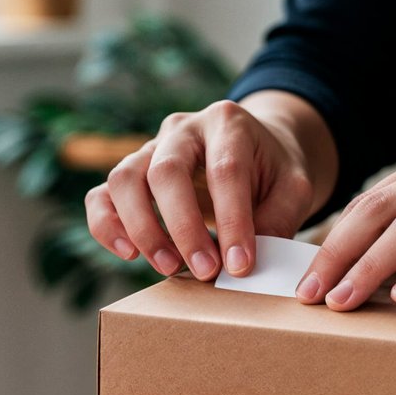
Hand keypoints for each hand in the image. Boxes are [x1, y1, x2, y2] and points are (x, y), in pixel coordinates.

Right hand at [86, 96, 328, 279]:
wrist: (254, 151)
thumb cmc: (273, 172)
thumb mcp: (294, 188)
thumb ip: (277, 221)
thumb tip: (248, 265)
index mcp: (227, 122)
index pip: (225, 170)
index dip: (232, 220)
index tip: (239, 266)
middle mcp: (181, 129)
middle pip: (165, 170)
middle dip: (183, 227)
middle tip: (204, 272)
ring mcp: (149, 148)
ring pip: (124, 179)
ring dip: (142, 229)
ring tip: (168, 267)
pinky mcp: (129, 173)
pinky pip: (101, 195)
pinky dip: (107, 226)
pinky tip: (129, 254)